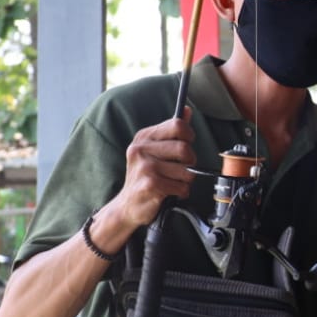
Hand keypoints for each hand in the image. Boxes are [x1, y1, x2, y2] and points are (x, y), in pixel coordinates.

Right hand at [108, 108, 195, 228]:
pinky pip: (182, 187)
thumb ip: (172, 131)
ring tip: (172, 183)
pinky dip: (181, 193)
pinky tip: (169, 193)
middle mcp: (141, 149)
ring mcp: (145, 167)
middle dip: (190, 163)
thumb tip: (187, 111)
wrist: (126, 206)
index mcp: (144, 137)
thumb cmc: (145, 177)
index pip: (178, 125)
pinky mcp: (150, 184)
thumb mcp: (155, 150)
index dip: (189, 136)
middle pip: (185, 149)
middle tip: (180, 170)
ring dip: (185, 181)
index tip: (186, 146)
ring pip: (187, 171)